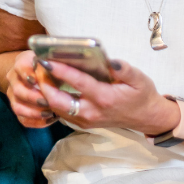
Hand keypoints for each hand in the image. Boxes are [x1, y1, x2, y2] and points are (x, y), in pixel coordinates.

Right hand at [5, 50, 58, 127]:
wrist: (39, 73)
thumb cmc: (50, 65)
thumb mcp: (53, 61)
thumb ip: (55, 63)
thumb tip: (60, 68)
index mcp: (22, 62)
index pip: (20, 66)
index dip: (27, 74)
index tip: (37, 80)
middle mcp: (13, 78)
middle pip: (18, 90)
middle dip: (34, 97)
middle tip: (49, 101)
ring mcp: (13, 95)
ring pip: (18, 107)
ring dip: (34, 112)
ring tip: (51, 113)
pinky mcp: (18, 108)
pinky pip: (22, 119)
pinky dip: (36, 122)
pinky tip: (49, 119)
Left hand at [35, 58, 179, 134]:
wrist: (146, 117)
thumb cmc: (142, 94)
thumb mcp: (139, 78)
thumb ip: (124, 69)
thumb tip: (110, 61)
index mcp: (105, 98)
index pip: (78, 83)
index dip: (61, 71)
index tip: (47, 61)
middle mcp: (92, 112)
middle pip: (60, 101)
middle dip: (44, 85)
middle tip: (37, 67)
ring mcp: (86, 120)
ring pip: (57, 109)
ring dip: (45, 93)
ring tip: (39, 74)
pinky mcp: (84, 123)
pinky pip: (62, 113)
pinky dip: (52, 100)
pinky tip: (49, 86)